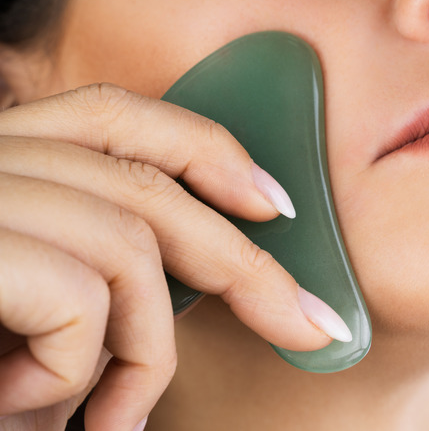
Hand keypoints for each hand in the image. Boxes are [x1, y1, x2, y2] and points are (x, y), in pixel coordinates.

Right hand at [0, 84, 348, 429]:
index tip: (273, 202)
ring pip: (128, 246)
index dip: (204, 147)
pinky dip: (80, 370)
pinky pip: (78, 296)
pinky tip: (26, 408)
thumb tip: (205, 283)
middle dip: (246, 264)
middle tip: (311, 327)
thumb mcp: (35, 322)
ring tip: (113, 419)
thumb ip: (100, 278)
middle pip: (144, 185)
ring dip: (144, 354)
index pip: (112, 117)